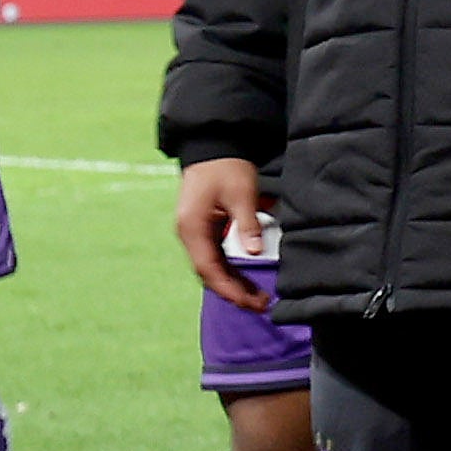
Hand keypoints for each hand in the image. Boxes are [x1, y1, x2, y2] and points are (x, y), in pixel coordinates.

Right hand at [173, 156, 273, 313]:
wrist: (214, 146)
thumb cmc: (227, 168)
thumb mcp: (241, 194)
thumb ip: (247, 224)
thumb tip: (254, 252)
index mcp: (193, 228)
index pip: (208, 268)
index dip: (229, 288)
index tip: (251, 301)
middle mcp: (189, 234)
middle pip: (209, 272)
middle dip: (233, 291)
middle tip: (261, 304)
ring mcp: (195, 232)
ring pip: (212, 266)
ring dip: (233, 282)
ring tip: (258, 296)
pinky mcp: (204, 228)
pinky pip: (216, 256)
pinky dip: (231, 269)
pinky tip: (247, 278)